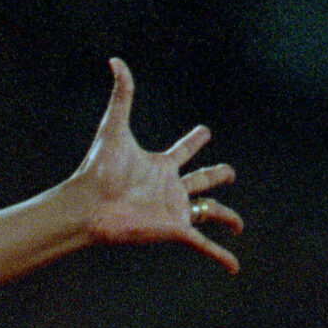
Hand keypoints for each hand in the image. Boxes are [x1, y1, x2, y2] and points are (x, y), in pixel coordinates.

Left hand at [71, 57, 241, 272]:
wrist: (89, 206)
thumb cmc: (98, 170)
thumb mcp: (114, 128)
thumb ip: (121, 94)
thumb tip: (115, 60)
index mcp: (159, 164)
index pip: (184, 149)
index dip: (196, 139)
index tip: (205, 131)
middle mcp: (170, 187)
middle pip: (202, 179)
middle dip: (217, 175)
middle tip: (230, 171)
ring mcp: (174, 210)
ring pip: (209, 212)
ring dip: (225, 217)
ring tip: (238, 224)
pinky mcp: (175, 230)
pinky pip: (204, 244)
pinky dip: (220, 256)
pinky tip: (234, 267)